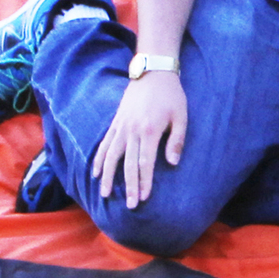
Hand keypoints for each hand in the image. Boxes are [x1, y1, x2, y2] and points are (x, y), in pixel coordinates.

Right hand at [92, 67, 189, 205]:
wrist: (152, 72)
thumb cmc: (172, 95)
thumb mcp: (182, 116)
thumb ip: (177, 141)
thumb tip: (172, 163)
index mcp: (150, 130)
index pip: (145, 162)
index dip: (144, 181)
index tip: (143, 198)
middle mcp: (132, 130)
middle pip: (128, 164)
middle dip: (128, 186)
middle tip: (129, 205)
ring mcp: (121, 126)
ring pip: (111, 156)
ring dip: (108, 176)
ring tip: (105, 194)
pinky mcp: (116, 122)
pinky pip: (105, 143)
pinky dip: (99, 158)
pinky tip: (96, 172)